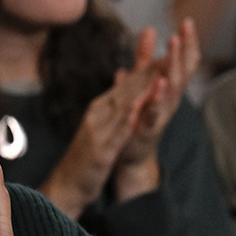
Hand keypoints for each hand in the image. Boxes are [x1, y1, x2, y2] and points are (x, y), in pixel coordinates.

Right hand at [39, 64, 159, 217]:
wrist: (67, 183)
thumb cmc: (88, 153)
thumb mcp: (103, 124)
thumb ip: (114, 102)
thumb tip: (124, 78)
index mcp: (101, 107)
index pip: (127, 84)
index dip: (147, 68)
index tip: (166, 52)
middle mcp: (99, 114)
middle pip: (125, 90)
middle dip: (146, 73)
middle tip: (168, 55)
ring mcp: (98, 132)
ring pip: (121, 108)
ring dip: (138, 92)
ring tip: (156, 77)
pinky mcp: (99, 152)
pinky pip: (115, 135)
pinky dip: (126, 122)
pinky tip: (138, 112)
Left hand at [116, 21, 199, 169]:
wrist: (131, 154)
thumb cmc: (139, 116)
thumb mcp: (142, 82)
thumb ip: (145, 58)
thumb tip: (149, 28)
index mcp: (171, 87)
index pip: (185, 61)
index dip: (188, 42)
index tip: (187, 21)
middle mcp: (172, 99)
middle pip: (184, 71)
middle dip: (185, 49)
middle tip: (184, 29)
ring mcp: (163, 113)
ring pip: (175, 88)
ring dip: (175, 66)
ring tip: (174, 45)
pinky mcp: (150, 127)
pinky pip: (157, 111)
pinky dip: (159, 96)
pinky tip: (159, 82)